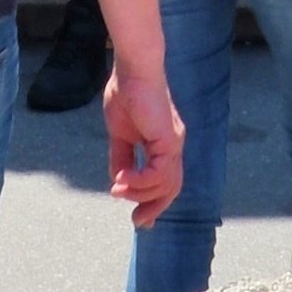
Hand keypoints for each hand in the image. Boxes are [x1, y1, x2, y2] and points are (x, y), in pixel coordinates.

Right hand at [103, 55, 184, 226]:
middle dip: (154, 208)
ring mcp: (174, 144)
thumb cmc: (126, 93)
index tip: (140, 219)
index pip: (166, 180)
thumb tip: (119, 182)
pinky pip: (159, 174)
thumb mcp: (119, 134)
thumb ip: (122, 158)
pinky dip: (140, 182)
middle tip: (136, 222)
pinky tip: (123, 179)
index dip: (154, 202)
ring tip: (118, 190)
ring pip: (166, 186)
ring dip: (139, 194)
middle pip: (171, 189)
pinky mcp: (169, 141)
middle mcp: (173, 146)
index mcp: (163, 144)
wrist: (133, 69)